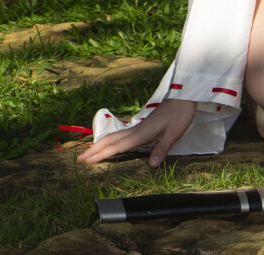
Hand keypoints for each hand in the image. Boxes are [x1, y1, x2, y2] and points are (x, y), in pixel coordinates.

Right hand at [76, 98, 196, 167]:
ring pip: (114, 138)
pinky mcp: (142, 127)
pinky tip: (110, 146)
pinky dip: (110, 142)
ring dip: (100, 145)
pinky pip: (121, 137)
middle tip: (79, 159)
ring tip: (89, 153)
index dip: (101, 154)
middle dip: (94, 150)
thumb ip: (162, 149)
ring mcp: (137, 128)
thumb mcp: (174, 133)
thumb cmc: (179, 115)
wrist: (183, 97)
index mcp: (141, 134)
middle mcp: (136, 131)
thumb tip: (152, 165)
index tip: (86, 160)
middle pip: (110, 141)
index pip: (117, 146)